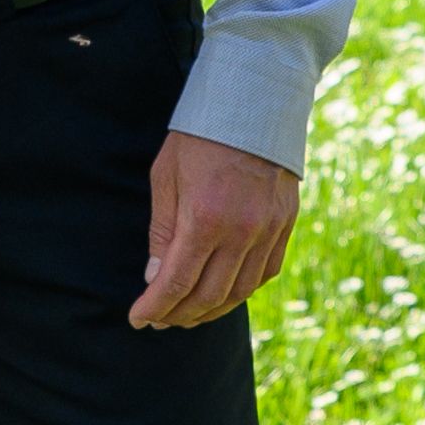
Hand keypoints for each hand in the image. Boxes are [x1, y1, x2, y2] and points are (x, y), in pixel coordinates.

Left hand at [132, 131, 297, 332]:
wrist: (253, 103)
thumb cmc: (199, 137)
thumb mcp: (165, 178)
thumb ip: (162, 232)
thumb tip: (155, 278)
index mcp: (205, 219)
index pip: (176, 282)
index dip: (155, 306)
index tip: (138, 319)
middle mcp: (241, 232)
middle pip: (208, 295)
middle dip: (179, 314)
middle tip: (160, 320)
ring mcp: (269, 231)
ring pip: (240, 292)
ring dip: (211, 310)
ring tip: (187, 315)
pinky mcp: (286, 225)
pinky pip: (265, 273)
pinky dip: (243, 291)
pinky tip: (224, 294)